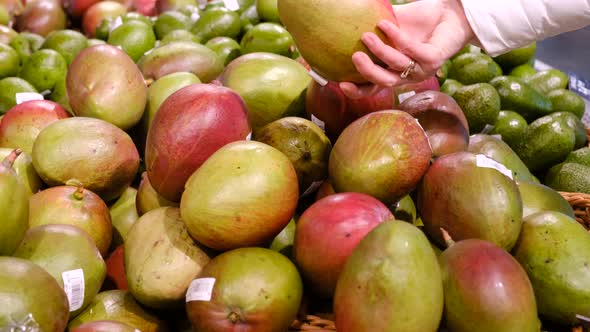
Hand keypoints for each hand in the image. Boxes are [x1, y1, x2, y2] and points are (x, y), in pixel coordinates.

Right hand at [340, 0, 475, 98]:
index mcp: (394, 72)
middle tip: (355, 57)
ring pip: (396, 67)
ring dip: (380, 51)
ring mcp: (422, 70)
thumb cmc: (418, 20)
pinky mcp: (434, 60)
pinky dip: (396, 37)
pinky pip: (411, 51)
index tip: (340, 83)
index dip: (357, 91)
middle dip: (368, 72)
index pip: (374, 88)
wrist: (448, 11)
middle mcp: (407, 75)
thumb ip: (369, 27)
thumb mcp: (388, 25)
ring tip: (366, 35)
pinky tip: (384, 25)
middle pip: (384, 82)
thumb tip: (342, 20)